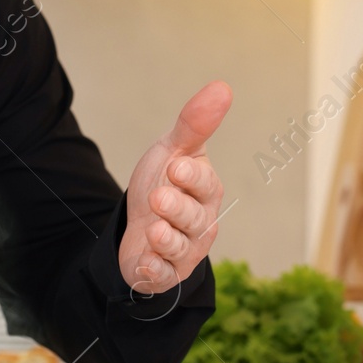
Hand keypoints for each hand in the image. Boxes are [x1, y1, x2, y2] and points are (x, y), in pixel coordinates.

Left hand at [118, 80, 231, 294]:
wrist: (141, 226)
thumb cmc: (164, 184)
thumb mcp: (172, 151)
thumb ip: (194, 124)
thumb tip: (221, 87)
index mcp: (205, 191)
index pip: (204, 184)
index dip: (191, 177)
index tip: (176, 167)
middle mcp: (201, 223)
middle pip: (192, 219)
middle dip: (175, 209)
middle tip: (158, 198)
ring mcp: (184, 251)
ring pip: (178, 248)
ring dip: (164, 241)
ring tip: (152, 231)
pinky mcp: (165, 273)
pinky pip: (161, 275)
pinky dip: (152, 271)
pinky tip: (143, 264)